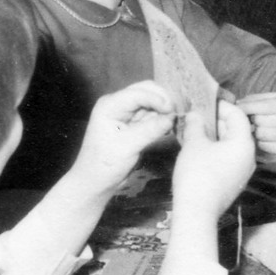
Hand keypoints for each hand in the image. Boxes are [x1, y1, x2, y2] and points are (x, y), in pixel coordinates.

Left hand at [72, 81, 176, 197]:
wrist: (95, 183)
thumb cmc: (104, 165)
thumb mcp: (127, 147)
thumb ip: (150, 130)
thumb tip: (173, 116)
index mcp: (110, 105)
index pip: (138, 93)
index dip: (158, 99)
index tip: (174, 111)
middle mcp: (118, 104)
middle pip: (147, 91)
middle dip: (164, 100)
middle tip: (180, 112)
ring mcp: (126, 112)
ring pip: (152, 101)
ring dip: (165, 109)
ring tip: (178, 119)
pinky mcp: (134, 123)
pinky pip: (152, 114)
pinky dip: (162, 117)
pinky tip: (170, 125)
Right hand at [172, 100, 255, 218]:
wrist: (197, 213)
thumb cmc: (197, 175)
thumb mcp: (194, 144)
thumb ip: (196, 125)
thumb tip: (195, 114)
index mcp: (244, 143)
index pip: (238, 115)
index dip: (221, 106)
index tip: (205, 102)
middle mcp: (249, 156)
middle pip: (236, 129)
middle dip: (217, 121)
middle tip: (198, 115)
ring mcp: (244, 171)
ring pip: (232, 145)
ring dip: (215, 135)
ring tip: (196, 131)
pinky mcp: (235, 182)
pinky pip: (229, 158)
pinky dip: (217, 150)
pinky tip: (200, 149)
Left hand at [236, 91, 275, 156]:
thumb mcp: (275, 96)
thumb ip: (256, 99)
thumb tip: (237, 104)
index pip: (262, 106)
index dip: (247, 107)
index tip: (237, 107)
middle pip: (259, 121)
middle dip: (252, 118)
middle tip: (253, 117)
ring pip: (260, 134)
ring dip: (256, 130)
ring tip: (260, 126)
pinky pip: (264, 146)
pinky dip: (260, 141)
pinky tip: (266, 135)